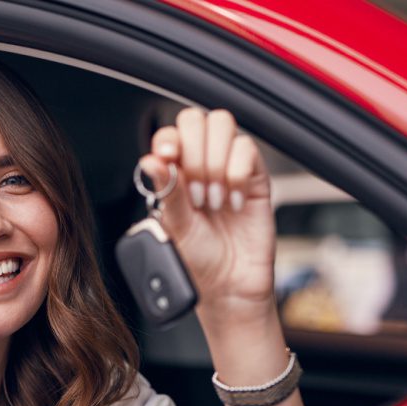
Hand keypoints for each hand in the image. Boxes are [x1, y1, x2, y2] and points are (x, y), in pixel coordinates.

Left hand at [137, 108, 275, 321]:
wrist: (228, 285)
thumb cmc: (198, 259)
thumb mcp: (175, 227)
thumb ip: (167, 191)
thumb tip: (150, 161)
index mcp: (175, 172)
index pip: (171, 133)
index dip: (169, 138)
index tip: (167, 157)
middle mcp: (201, 163)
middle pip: (197, 119)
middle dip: (194, 153)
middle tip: (194, 192)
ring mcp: (229, 167)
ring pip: (223, 125)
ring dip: (215, 163)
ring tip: (212, 200)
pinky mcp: (255, 176)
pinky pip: (247, 149)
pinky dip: (238, 174)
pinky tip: (233, 203)